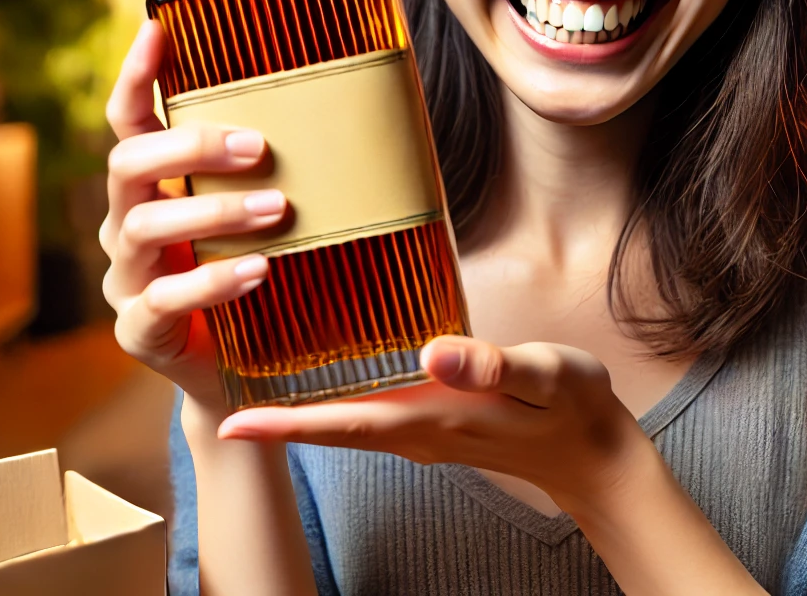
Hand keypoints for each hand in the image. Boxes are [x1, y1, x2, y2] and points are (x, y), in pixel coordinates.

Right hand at [100, 20, 283, 409]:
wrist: (246, 373)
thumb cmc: (264, 275)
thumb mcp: (267, 215)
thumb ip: (283, 169)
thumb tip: (366, 101)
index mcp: (152, 184)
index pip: (128, 118)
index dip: (136, 74)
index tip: (158, 28)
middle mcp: (126, 222)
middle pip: (127, 163)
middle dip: (190, 147)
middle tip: (259, 147)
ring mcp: (126, 278)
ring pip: (143, 228)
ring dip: (213, 210)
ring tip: (276, 208)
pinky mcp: (139, 330)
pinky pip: (163, 300)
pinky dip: (212, 282)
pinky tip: (257, 272)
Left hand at [215, 334, 649, 510]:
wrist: (595, 455)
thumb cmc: (573, 408)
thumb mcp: (544, 375)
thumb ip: (490, 365)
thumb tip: (432, 352)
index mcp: (434, 417)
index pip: (343, 422)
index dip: (283, 422)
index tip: (228, 421)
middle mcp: (417, 430)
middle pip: (328, 426)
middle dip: (271, 416)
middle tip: (211, 396)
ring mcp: (423, 431)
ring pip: (345, 422)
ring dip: (295, 409)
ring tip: (245, 380)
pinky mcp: (434, 422)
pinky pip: (368, 415)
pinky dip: (332, 401)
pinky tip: (316, 376)